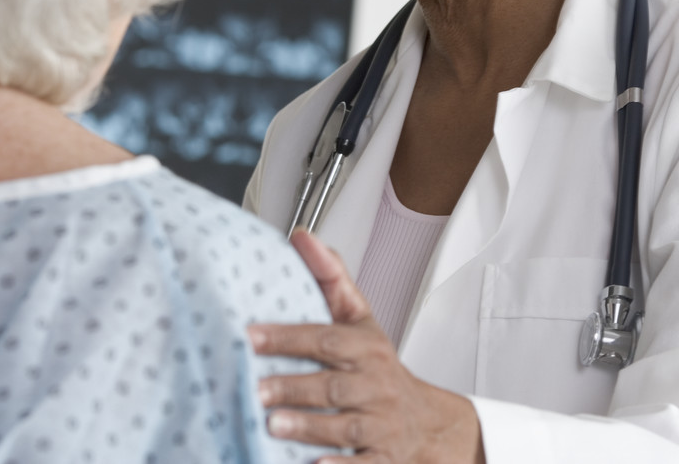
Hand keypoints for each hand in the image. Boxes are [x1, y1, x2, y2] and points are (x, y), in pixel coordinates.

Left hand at [249, 229, 485, 463]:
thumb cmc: (378, 369)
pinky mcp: (381, 461)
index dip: (289, 337)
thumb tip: (302, 237)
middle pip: (335, 385)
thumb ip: (331, 279)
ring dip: (309, 426)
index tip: (251, 336)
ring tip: (273, 425)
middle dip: (295, 387)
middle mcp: (375, 386)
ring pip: (345, 426)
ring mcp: (380, 426)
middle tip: (256, 388)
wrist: (426, 425)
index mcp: (368, 349)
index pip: (328, 339)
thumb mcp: (360, 321)